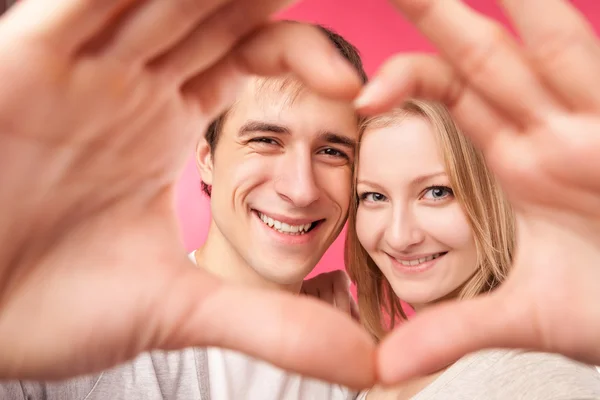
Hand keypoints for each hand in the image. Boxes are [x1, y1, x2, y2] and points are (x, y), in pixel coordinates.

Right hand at [0, 0, 374, 387]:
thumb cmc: (51, 304)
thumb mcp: (179, 308)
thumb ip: (272, 324)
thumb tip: (368, 364)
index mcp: (163, 123)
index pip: (250, 54)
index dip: (304, 54)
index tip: (356, 90)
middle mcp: (126, 84)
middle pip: (213, 7)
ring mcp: (76, 67)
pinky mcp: (23, 60)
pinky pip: (80, 4)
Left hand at [354, 0, 599, 384]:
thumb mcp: (525, 316)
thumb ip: (455, 327)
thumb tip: (386, 364)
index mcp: (520, 161)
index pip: (452, 95)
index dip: (407, 76)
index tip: (359, 91)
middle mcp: (554, 131)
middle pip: (484, 51)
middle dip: (437, 11)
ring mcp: (596, 126)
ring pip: (545, 42)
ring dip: (514, 3)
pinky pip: (597, 64)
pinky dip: (575, 32)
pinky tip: (551, 2)